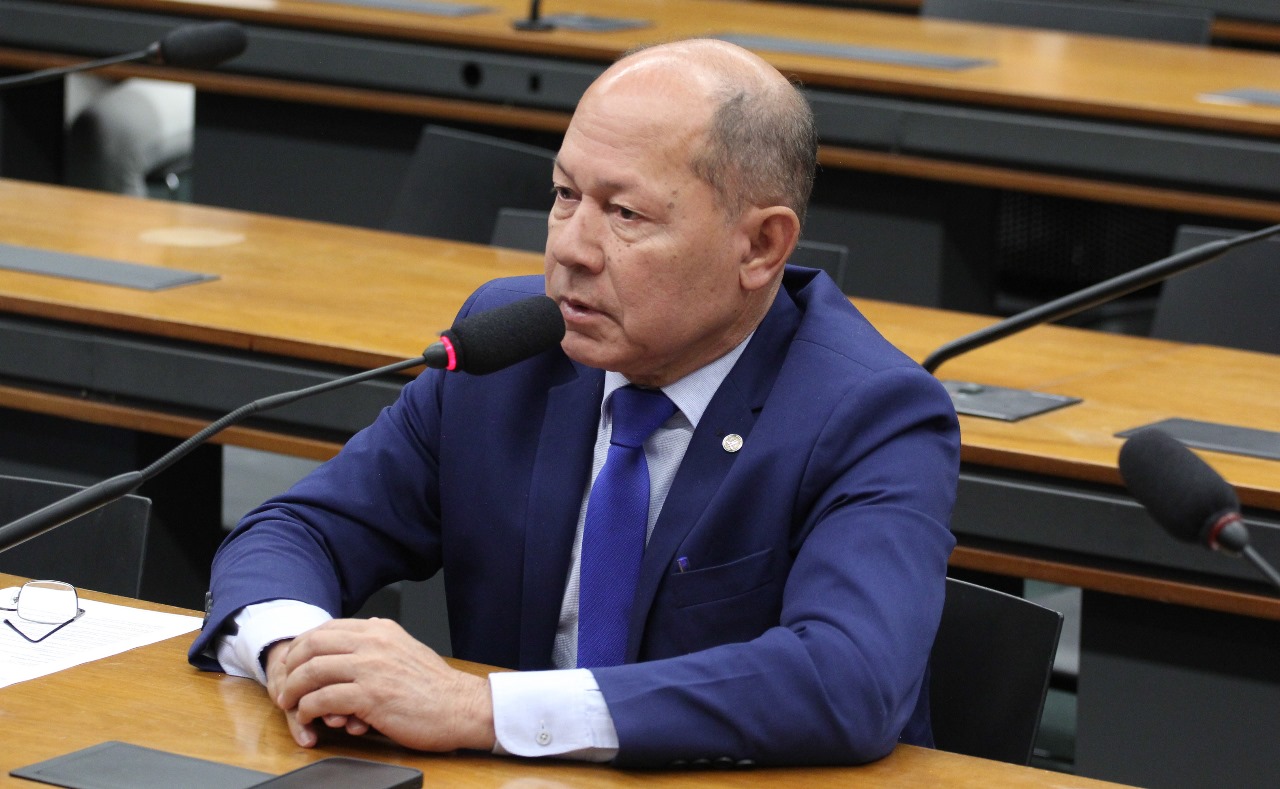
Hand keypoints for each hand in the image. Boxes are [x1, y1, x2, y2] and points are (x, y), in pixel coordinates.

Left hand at [271, 618, 495, 751]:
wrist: (461, 708)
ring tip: (289, 704)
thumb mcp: (406, 649)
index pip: (327, 628)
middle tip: (284, 684)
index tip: (293, 663)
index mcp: (381, 629)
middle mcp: (374, 642)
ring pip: (312, 671)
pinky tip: (309, 717)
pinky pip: (323, 699)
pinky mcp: (370, 696)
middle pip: (313, 644)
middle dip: (291, 666)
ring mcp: (371, 668)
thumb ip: (380, 643)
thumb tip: (357, 637)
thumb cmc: (436, 687)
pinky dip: (308, 710)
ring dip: (294, 690)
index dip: (302, 646)